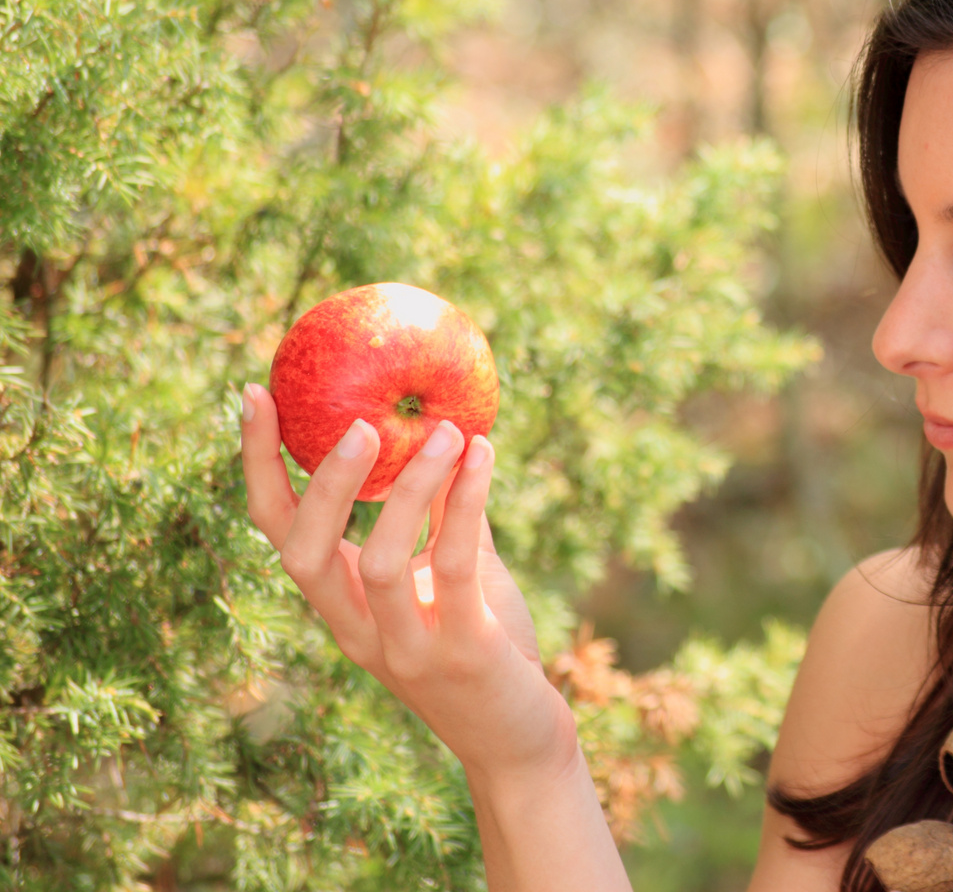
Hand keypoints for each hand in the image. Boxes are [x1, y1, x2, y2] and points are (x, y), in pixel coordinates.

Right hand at [239, 382, 576, 781]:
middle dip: (322, 484)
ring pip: (382, 560)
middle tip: (359, 421)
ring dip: (413, 488)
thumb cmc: (486, 644)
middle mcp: (358, 629)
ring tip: (448, 430)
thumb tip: (444, 423)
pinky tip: (484, 457)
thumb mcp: (457, 571)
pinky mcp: (463, 652)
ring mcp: (406, 647)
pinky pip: (454, 569)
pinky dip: (465, 506)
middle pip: (304, 554)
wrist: (519, 737)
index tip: (255, 393)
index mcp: (342, 603)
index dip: (259, 466)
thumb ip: (444, 511)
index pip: (278, 532)